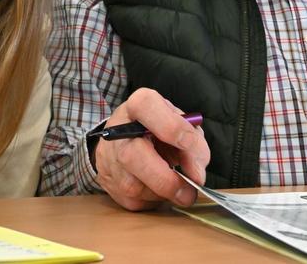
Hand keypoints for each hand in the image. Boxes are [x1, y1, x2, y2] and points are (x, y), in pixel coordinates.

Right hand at [93, 88, 208, 211]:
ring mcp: (109, 159)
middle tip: (190, 190)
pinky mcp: (109, 183)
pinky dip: (154, 200)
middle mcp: (118, 131)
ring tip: (179, 188)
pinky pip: (135, 201)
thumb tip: (197, 173)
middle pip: (133, 156)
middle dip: (166, 179)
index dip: (171, 126)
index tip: (189, 144)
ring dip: (163, 193)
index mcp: (137, 106)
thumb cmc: (158, 129)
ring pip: (134, 186)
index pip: (147, 107)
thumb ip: (193, 141)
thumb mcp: (180, 123)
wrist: (125, 140)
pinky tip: (161, 189)